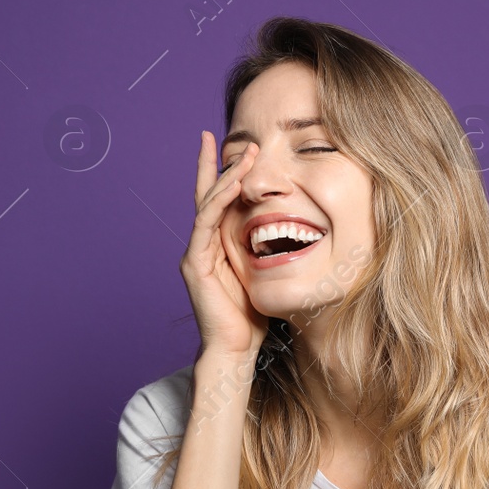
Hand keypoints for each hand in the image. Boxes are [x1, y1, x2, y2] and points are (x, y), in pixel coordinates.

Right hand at [181, 131, 267, 359]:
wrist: (234, 349)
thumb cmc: (251, 317)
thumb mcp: (264, 274)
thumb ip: (267, 251)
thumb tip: (293, 231)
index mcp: (216, 246)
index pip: (218, 201)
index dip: (222, 173)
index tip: (233, 146)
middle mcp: (201, 245)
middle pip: (206, 195)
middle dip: (217, 165)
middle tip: (230, 139)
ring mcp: (196, 253)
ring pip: (208, 204)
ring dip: (225, 177)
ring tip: (242, 155)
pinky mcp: (195, 264)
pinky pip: (206, 224)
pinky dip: (219, 202)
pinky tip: (232, 186)